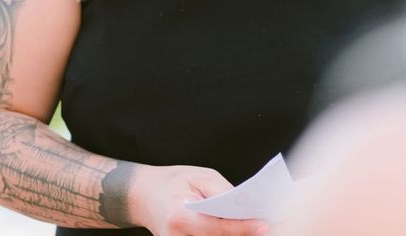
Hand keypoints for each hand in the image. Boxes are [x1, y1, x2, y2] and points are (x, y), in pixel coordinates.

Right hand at [130, 164, 269, 235]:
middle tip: (261, 225)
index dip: (243, 227)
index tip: (263, 225)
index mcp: (181, 217)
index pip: (219, 227)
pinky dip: (221, 235)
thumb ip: (221, 191)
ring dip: (232, 234)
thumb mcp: (199, 176)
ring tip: (250, 224)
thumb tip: (244, 204)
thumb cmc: (172, 182)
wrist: (143, 195)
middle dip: (240, 232)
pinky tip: (233, 227)